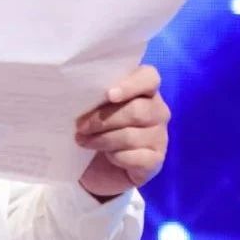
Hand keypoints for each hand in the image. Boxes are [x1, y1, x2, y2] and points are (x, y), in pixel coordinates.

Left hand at [74, 65, 169, 199]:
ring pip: (132, 136)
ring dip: (102, 139)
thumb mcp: (91, 105)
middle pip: (137, 111)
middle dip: (103, 119)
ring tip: (83, 140)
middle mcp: (157, 110)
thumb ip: (93, 93)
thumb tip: (79, 90)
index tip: (109, 94)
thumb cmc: (93, 125)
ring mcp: (159, 135)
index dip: (130, 85)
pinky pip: (134, 157)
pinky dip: (115, 157)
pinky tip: (106, 155)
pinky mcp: (156, 159)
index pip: (148, 77)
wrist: (95, 163)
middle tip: (80, 125)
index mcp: (144, 87)